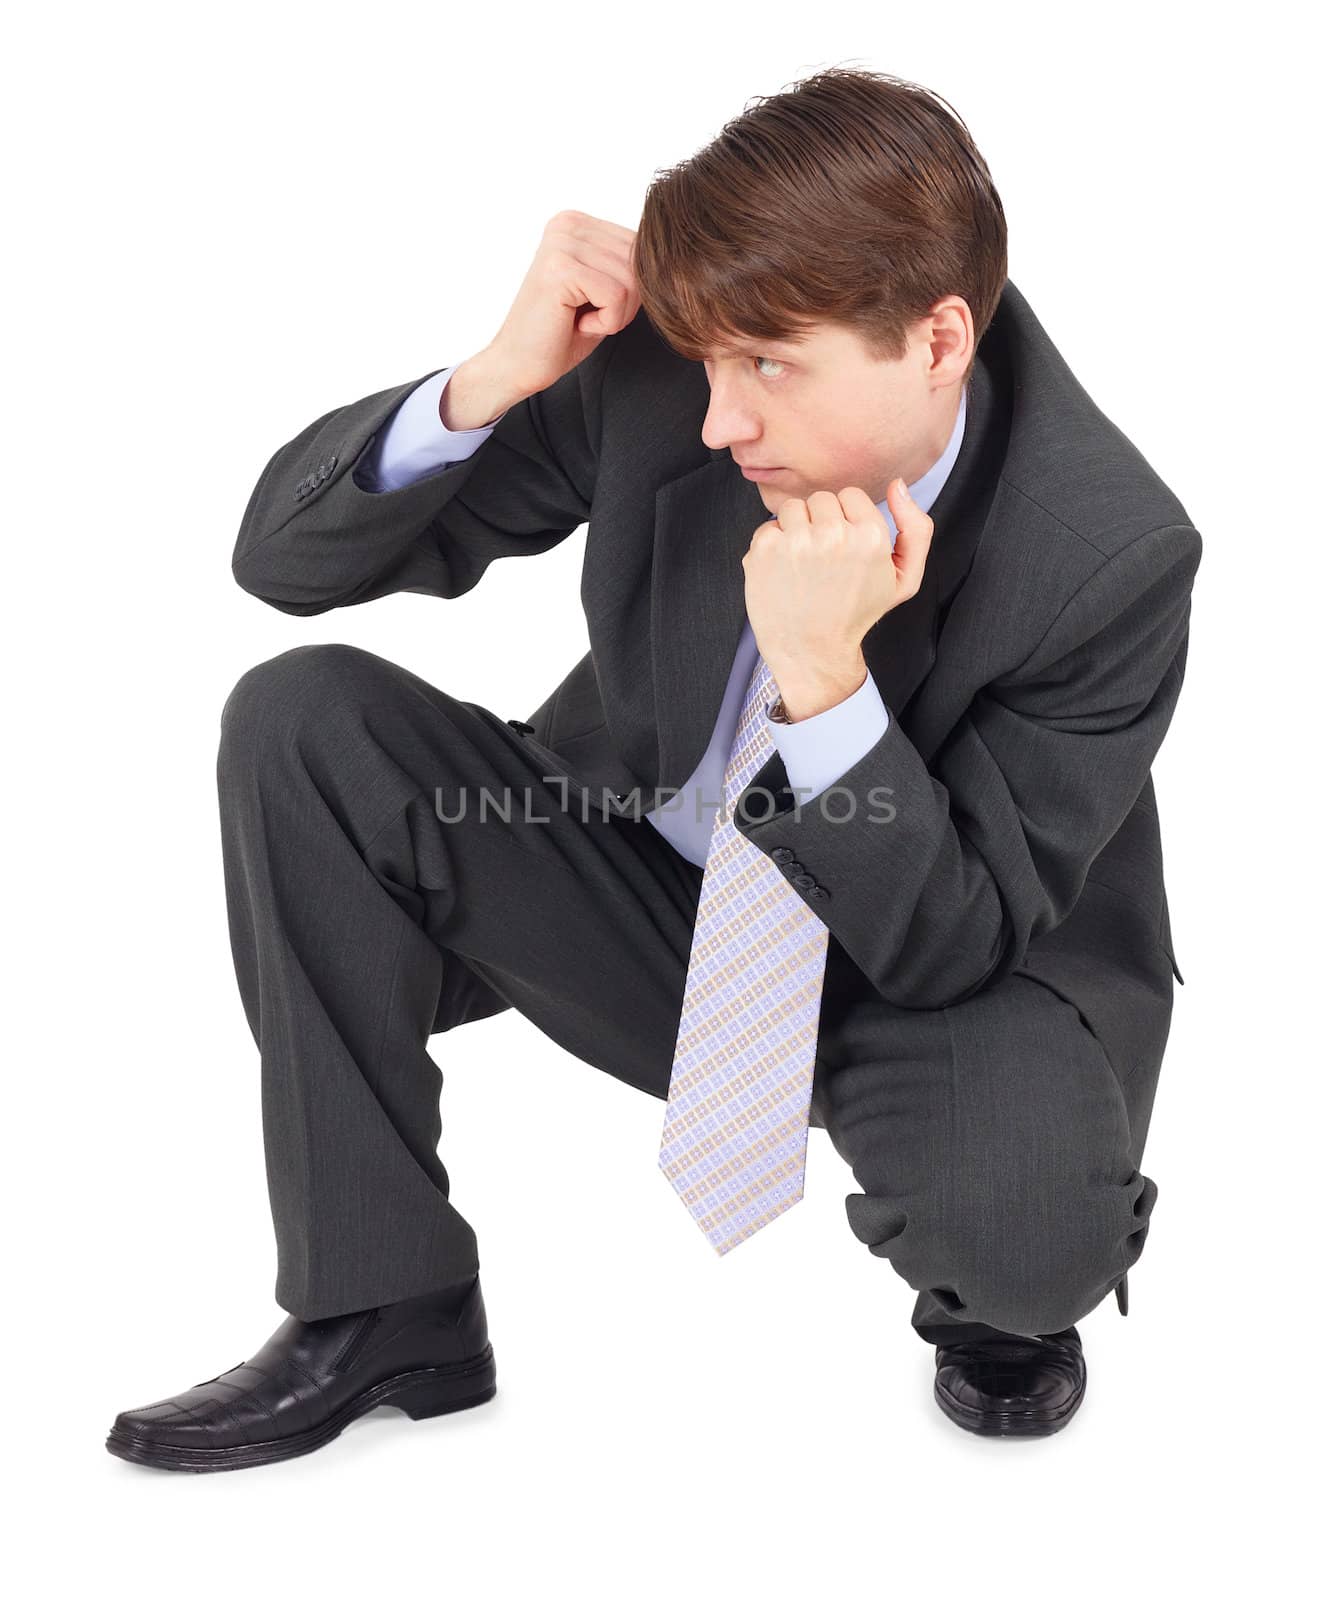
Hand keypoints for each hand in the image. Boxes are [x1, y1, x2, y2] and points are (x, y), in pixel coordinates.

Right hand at [483, 210, 639, 400]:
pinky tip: (576, 324)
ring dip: (614, 314)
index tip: (592, 304)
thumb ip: (628, 264)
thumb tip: (670, 253)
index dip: (630, 289)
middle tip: (587, 316)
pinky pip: (617, 297)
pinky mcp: (561, 268)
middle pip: (639, 263)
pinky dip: (606, 322)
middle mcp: (568, 223)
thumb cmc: (562, 333)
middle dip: (625, 302)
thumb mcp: (603, 289)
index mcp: (577, 222)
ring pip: (631, 282)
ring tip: (580, 319)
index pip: (640, 247)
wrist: (519, 365)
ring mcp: (562, 243)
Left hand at [743, 480, 935, 715]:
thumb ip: (916, 528)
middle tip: (823, 560)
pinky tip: (784, 572)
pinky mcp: (765, 551)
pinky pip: (767, 527)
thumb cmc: (856, 614)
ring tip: (803, 564)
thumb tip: (898, 484)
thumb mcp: (904, 579)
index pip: (851, 495)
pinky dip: (772, 547)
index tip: (844, 547)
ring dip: (795, 530)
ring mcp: (796, 542)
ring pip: (792, 508)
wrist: (813, 652)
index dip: (847, 520)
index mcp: (870, 537)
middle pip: (821, 499)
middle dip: (821, 523)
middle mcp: (833, 535)